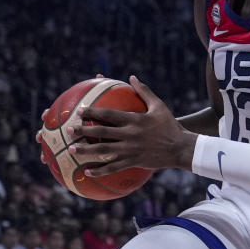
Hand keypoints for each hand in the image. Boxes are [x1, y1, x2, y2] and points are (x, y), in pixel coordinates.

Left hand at [66, 76, 197, 175]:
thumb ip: (144, 91)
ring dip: (86, 151)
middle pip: (101, 133)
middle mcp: (130, 135)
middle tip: (68, 130)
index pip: (109, 114)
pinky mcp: (133, 161)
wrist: (181, 148)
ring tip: (71, 150)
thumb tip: (132, 77)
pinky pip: (113, 167)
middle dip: (83, 131)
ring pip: (104, 151)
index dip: (92, 112)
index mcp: (134, 120)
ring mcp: (130, 150)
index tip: (79, 111)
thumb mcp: (159, 106)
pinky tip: (87, 171)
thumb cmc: (170, 125)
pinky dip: (99, 170)